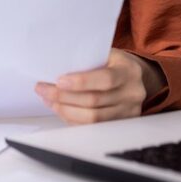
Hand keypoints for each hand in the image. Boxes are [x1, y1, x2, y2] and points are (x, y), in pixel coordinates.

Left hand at [35, 48, 164, 124]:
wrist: (137, 78)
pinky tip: (61, 110)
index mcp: (128, 71)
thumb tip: (56, 66)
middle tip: (43, 89)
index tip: (59, 81)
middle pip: (95, 101)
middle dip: (64, 97)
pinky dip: (73, 119)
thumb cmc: (114, 63)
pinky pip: (93, 127)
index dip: (81, 82)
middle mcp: (132, 93)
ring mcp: (128, 111)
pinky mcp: (121, 124)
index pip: (106, 79)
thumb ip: (88, 60)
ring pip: (93, 118)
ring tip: (49, 100)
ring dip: (65, 110)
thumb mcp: (107, 54)